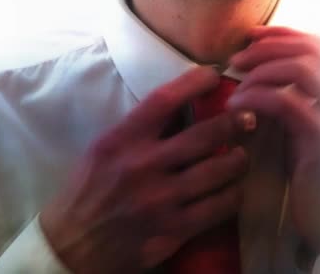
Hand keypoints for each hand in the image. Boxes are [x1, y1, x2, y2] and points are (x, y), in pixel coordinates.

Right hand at [40, 67, 248, 272]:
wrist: (72, 244)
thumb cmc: (87, 191)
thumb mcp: (102, 151)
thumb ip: (136, 132)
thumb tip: (178, 110)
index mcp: (121, 141)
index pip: (163, 100)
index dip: (193, 82)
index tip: (212, 75)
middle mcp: (142, 166)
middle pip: (204, 134)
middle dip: (234, 122)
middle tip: (247, 119)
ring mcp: (160, 199)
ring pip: (218, 171)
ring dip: (238, 160)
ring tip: (241, 156)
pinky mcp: (173, 229)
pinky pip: (218, 207)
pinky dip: (233, 195)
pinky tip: (234, 190)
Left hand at [227, 26, 319, 251]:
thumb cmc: (305, 173)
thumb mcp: (296, 127)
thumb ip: (285, 98)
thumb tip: (251, 71)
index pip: (319, 45)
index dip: (283, 33)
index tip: (250, 35)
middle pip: (312, 50)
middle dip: (268, 47)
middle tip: (236, 60)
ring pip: (304, 69)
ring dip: (261, 71)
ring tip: (235, 86)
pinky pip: (289, 103)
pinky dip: (257, 97)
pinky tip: (237, 106)